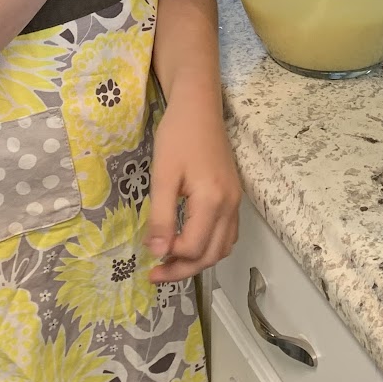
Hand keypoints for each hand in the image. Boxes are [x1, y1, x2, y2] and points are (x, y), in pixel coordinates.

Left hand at [147, 95, 241, 282]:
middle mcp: (229, 205)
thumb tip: (158, 253)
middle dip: (184, 269)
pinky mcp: (233, 195)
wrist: (198, 107)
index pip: (194, 248)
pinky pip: (228, 233)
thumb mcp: (162, 176)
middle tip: (156, 274)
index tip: (147, 257)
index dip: (171, 259)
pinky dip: (211, 246)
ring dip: (199, 261)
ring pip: (223, 247)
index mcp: (212, 201)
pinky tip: (191, 243)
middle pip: (212, 255)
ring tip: (171, 262)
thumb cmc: (177, 136)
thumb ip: (162, 217)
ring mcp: (235, 201)